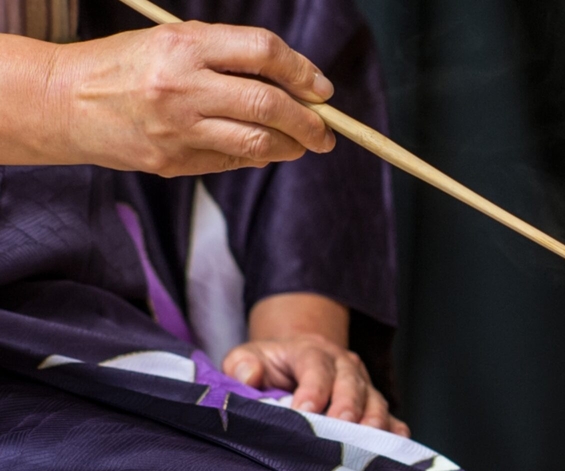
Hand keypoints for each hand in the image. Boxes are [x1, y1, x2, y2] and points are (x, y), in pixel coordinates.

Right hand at [44, 22, 336, 174]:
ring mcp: (177, 128)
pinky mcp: (171, 161)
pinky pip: (231, 162)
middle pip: (269, 105)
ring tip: (301, 145)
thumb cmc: (129, 66)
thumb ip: (231, 56)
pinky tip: (259, 151)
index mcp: (185, 45)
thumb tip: (299, 87)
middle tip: (327, 132)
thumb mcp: (175, 42)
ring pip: (258, 143)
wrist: (65, 102)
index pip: (263, 52)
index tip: (322, 91)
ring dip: (291, 147)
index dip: (303, 72)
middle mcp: (182, 86)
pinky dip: (255, 158)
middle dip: (310, 123)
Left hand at [223, 333, 408, 436]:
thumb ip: (241, 364)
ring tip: (367, 442)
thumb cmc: (270, 365)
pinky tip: (396, 447)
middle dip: (348, 406)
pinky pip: (391, 417)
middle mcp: (344, 365)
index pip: (315, 366)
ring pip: (375, 400)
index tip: (304, 411)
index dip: (312, 388)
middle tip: (340, 426)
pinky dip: (395, 432)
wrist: (298, 358)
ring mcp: (363, 385)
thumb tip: (249, 377)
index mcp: (311, 351)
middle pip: (351, 383)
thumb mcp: (248, 357)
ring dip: (373, 421)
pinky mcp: (373, 404)